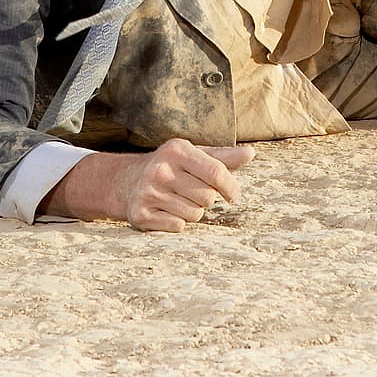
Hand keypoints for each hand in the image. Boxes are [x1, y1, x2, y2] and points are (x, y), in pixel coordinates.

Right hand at [45, 138, 255, 231]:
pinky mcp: (140, 214)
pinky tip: (167, 211)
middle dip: (206, 199)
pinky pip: (178, 226)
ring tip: (178, 201)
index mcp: (177, 150)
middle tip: (193, 193)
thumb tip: (250, 154)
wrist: (126, 182)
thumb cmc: (171, 167)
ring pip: (194, 214)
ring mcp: (149, 192)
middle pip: (207, 197)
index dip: (231, 187)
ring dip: (192, 211)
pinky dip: (178, 223)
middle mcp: (161, 169)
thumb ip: (223, 158)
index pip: (217, 172)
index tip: (233, 195)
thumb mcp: (194, 156)